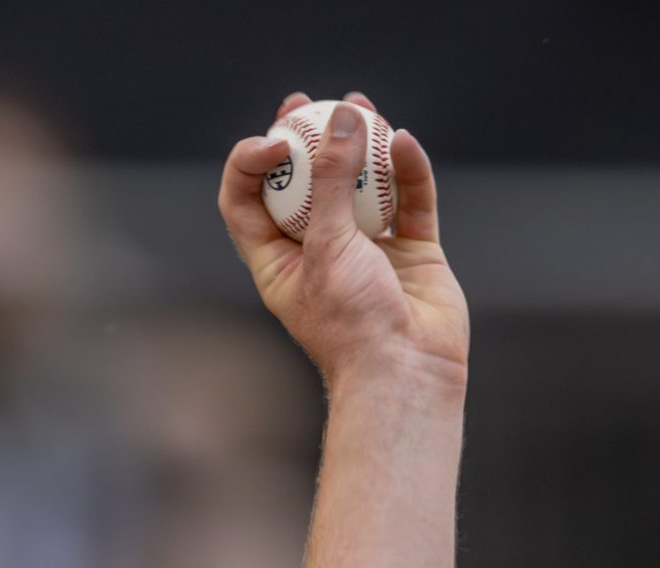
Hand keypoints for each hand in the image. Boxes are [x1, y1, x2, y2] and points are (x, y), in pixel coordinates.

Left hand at [219, 92, 469, 392]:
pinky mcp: (412, 252)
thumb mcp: (328, 246)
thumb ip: (334, 183)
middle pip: (304, 187)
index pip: (248, 203)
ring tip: (362, 105)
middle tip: (306, 103)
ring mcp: (368, 250)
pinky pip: (410, 200)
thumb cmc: (351, 322)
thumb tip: (342, 120)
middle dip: (303, 143)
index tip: (273, 139)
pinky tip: (404, 140)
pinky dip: (408, 171)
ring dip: (361, 146)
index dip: (250, 165)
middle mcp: (318, 252)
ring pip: (361, 187)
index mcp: (276, 261)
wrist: (406, 371)